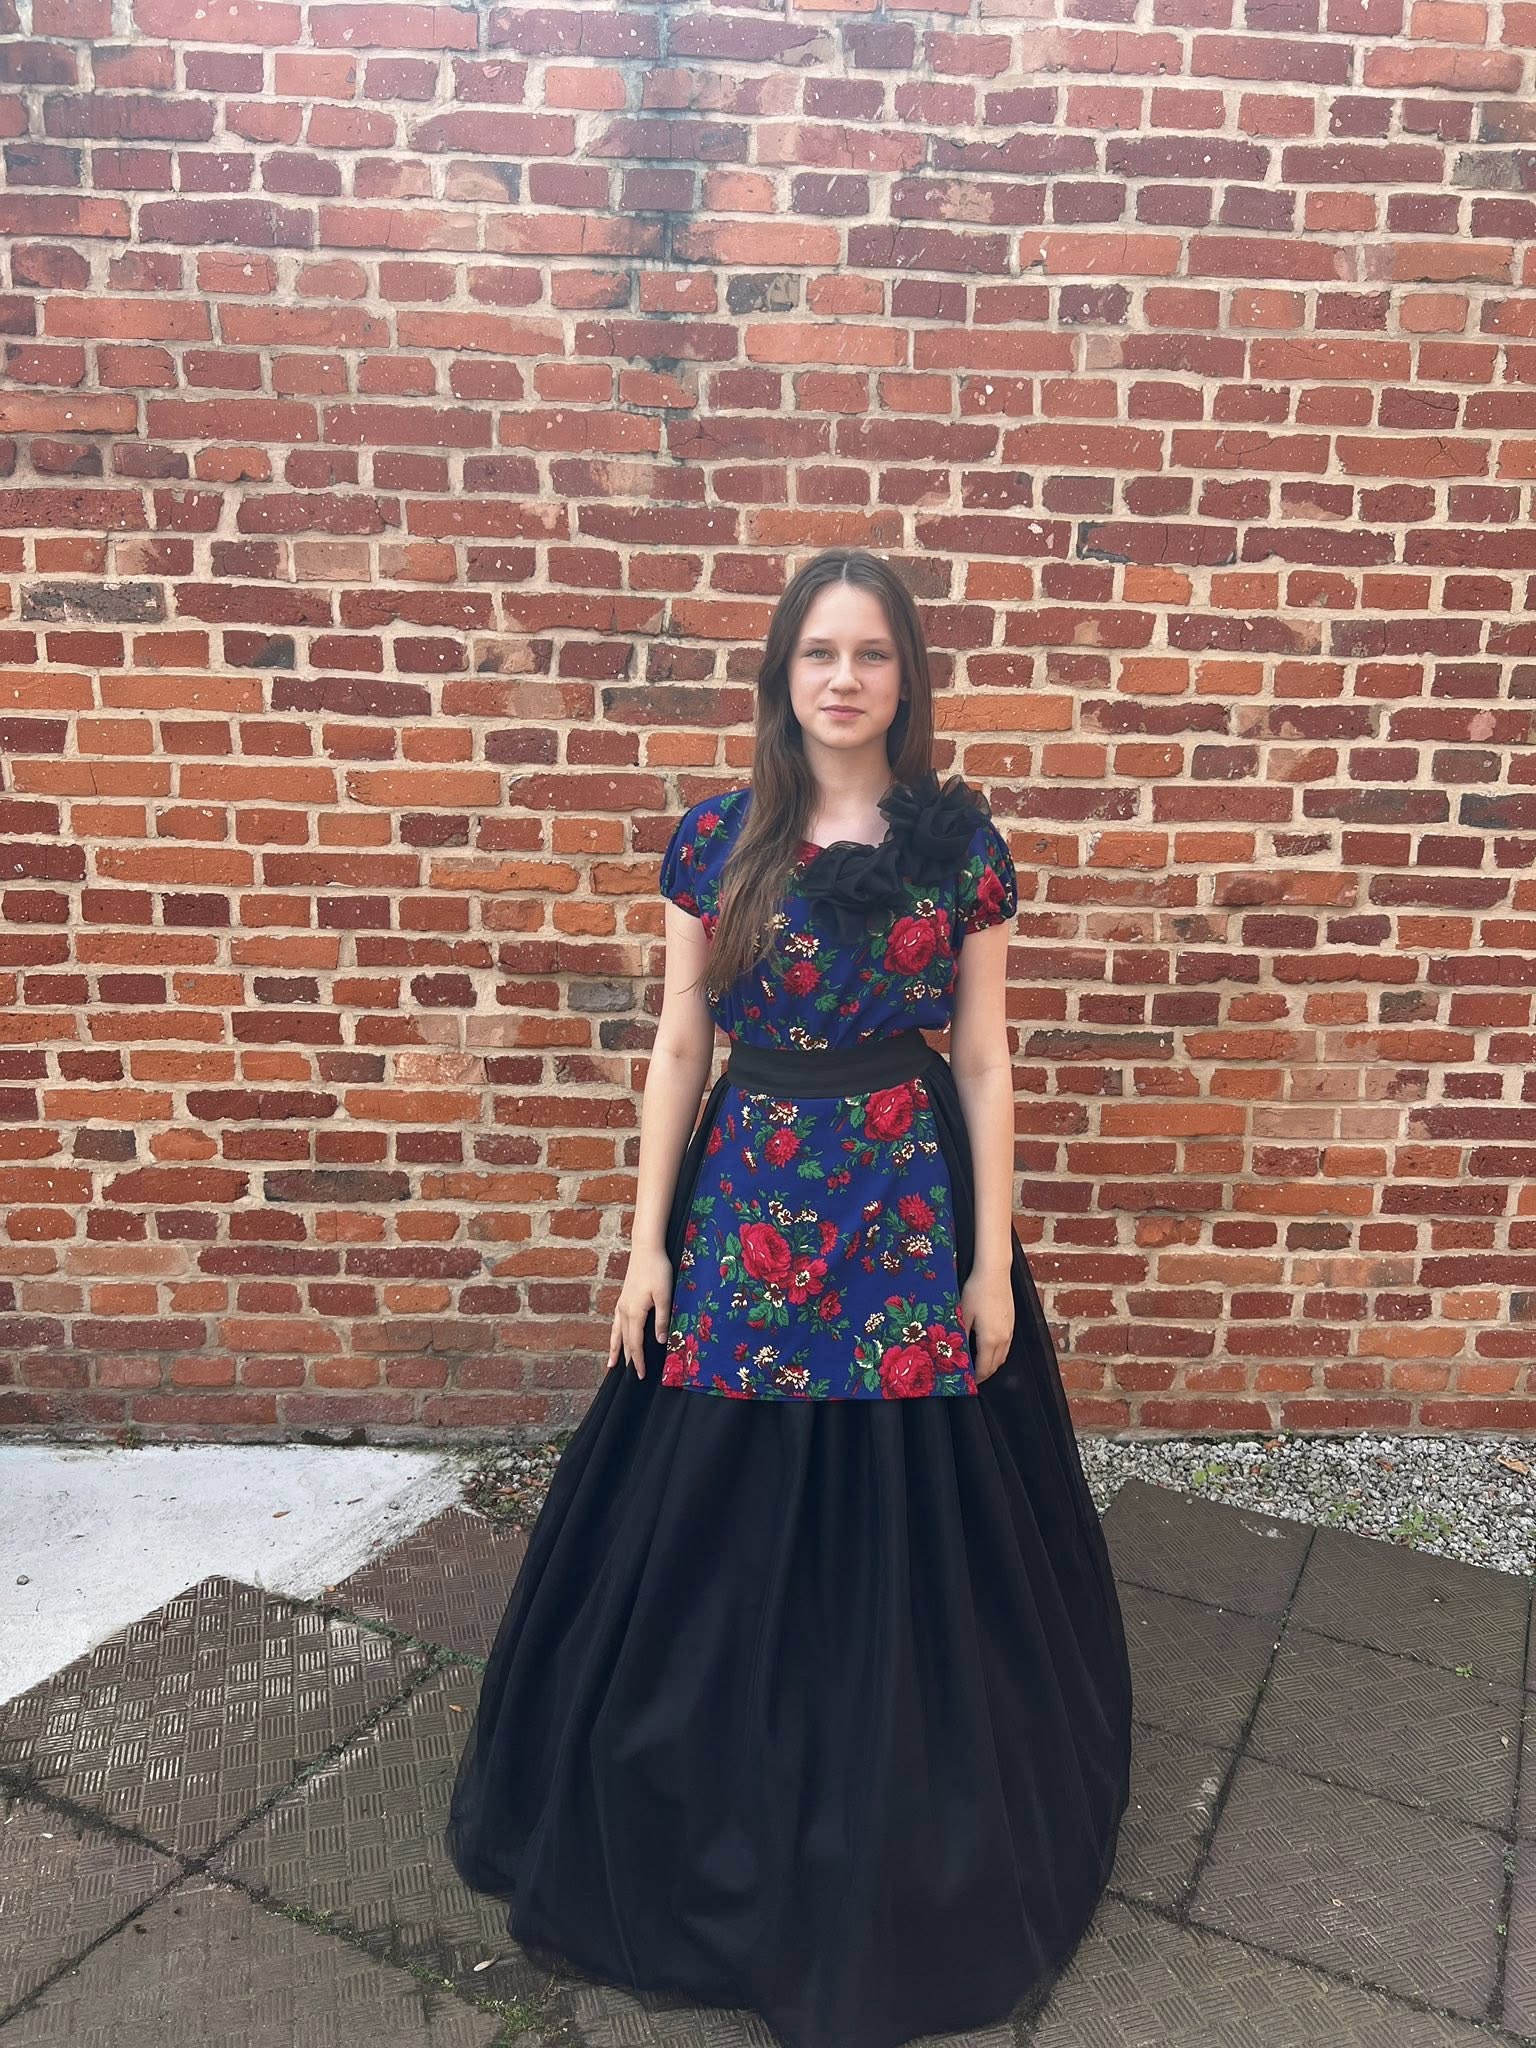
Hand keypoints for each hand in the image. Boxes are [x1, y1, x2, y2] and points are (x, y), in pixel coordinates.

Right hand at [606, 1249, 672, 1379]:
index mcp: (635, 1313)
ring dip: (616, 1350)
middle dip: (628, 1359)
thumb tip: (660, 1341)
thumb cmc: (658, 1270)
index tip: (640, 1375)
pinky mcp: (623, 1298)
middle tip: (631, 1377)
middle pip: (625, 1341)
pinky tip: (616, 1336)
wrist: (646, 1249)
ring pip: (617, 1333)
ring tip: (612, 1365)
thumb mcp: (665, 1295)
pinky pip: (616, 1322)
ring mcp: (621, 1304)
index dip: (638, 1361)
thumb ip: (663, 1318)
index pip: (636, 1344)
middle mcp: (624, 1311)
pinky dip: (615, 1335)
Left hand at [958, 1265, 1012, 1383]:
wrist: (994, 1273)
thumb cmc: (976, 1291)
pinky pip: (1006, 1345)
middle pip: (995, 1365)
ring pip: (1003, 1356)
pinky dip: (998, 1352)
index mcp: (990, 1339)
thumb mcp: (963, 1315)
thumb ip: (961, 1338)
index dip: (976, 1379)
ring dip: (992, 1363)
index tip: (967, 1383)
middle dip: (984, 1374)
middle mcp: (1004, 1338)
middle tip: (971, 1376)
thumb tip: (956, 1354)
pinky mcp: (1012, 1322)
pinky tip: (987, 1347)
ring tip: (978, 1363)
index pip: (984, 1368)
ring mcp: (1010, 1330)